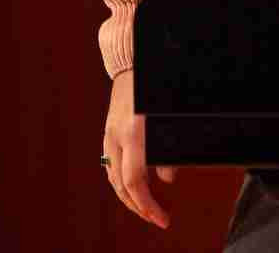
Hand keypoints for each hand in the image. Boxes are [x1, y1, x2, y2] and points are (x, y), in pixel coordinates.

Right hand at [101, 69, 175, 227]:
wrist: (132, 59)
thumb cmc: (155, 85)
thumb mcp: (169, 116)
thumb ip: (168, 150)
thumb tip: (166, 178)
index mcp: (134, 134)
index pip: (136, 182)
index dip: (148, 205)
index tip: (161, 218)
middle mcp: (117, 137)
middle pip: (122, 186)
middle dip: (139, 207)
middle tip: (157, 218)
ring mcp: (110, 134)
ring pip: (114, 178)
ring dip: (129, 197)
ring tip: (146, 208)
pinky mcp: (109, 131)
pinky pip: (111, 164)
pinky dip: (121, 181)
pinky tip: (132, 187)